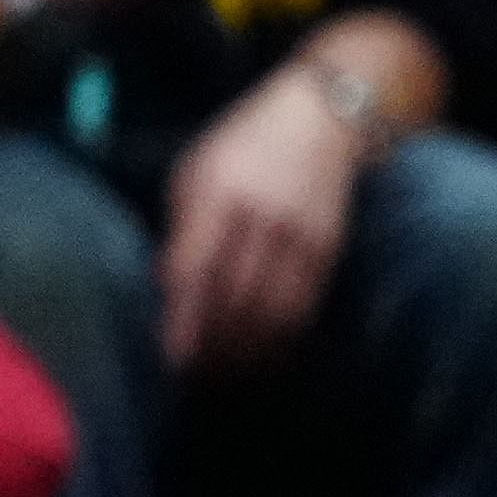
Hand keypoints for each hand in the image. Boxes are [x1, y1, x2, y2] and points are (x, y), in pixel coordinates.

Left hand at [161, 70, 359, 369]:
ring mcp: (300, 235)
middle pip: (235, 299)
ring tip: (225, 375)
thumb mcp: (194, 170)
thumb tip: (168, 284)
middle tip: (194, 376)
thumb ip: (181, 225)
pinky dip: (283, 338)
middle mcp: (261, 217)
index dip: (183, 320)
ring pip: (272, 311)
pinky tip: (265, 355)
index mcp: (217, 193)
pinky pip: (304, 306)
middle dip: (213, 346)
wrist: (320, 120)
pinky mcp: (329, 249)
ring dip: (247, 351)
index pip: (195, 269)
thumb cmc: (242, 145)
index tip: (171, 357)